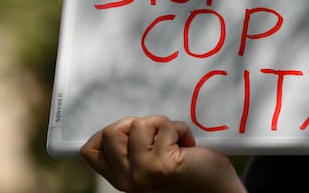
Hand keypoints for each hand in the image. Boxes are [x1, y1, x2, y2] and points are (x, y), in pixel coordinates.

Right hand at [80, 115, 245, 192]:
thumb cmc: (190, 172)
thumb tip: (124, 122)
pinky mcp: (161, 166)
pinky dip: (181, 130)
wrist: (217, 192)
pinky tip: (188, 146)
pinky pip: (164, 127)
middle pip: (111, 131)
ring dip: (164, 125)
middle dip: (140, 123)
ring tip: (177, 141)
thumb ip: (135, 149)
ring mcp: (142, 174)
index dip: (109, 132)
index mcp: (122, 178)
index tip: (137, 132)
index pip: (91, 150)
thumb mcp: (153, 162)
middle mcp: (127, 180)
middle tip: (161, 135)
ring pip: (138, 124)